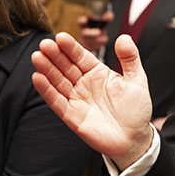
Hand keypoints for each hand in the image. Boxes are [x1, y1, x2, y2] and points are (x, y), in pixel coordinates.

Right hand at [31, 32, 152, 169]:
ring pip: (58, 82)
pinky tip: (38, 78)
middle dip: (55, 55)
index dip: (71, 47)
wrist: (134, 138)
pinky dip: (47, 90)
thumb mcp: (137, 80)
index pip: (81, 56)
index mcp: (98, 72)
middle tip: (44, 44)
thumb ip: (130, 58)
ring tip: (37, 57)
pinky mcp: (71, 115)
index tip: (60, 37)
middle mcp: (84, 84)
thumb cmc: (136, 110)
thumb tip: (124, 37)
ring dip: (47, 70)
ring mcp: (77, 99)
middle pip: (66, 66)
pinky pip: (56, 101)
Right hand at [78, 10, 113, 51]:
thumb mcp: (103, 22)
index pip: (80, 22)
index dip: (82, 21)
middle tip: (99, 32)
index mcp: (85, 25)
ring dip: (98, 39)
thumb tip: (109, 15)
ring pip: (90, 42)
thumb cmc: (99, 28)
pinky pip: (94, 47)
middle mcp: (83, 33)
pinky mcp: (89, 48)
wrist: (98, 39)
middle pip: (84, 34)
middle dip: (91, 33)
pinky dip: (100, 44)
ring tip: (104, 38)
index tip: (85, 20)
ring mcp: (85, 41)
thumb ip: (107, 18)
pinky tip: (103, 41)